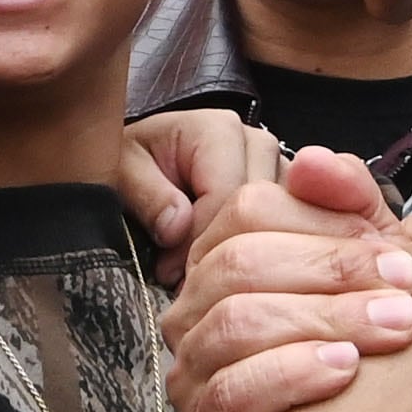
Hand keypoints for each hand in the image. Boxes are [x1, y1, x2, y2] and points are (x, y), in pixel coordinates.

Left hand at [113, 109, 285, 282]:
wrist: (148, 158)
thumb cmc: (137, 162)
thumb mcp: (124, 172)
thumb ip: (149, 196)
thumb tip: (177, 228)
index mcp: (220, 130)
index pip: (228, 197)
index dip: (198, 242)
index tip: (170, 270)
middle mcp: (258, 144)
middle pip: (259, 213)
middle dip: (218, 252)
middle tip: (182, 281)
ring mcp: (278, 170)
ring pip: (276, 226)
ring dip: (239, 255)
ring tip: (200, 275)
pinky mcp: (287, 196)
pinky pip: (282, 233)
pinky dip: (255, 255)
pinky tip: (224, 268)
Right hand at [160, 147, 411, 411]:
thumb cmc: (360, 353)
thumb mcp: (362, 272)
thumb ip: (346, 207)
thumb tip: (315, 161)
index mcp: (228, 255)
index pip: (251, 212)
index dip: (327, 227)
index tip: (404, 260)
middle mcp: (197, 305)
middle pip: (243, 264)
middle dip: (335, 274)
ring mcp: (192, 366)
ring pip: (238, 324)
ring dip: (325, 322)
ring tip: (395, 334)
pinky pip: (230, 393)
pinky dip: (293, 377)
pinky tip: (347, 376)